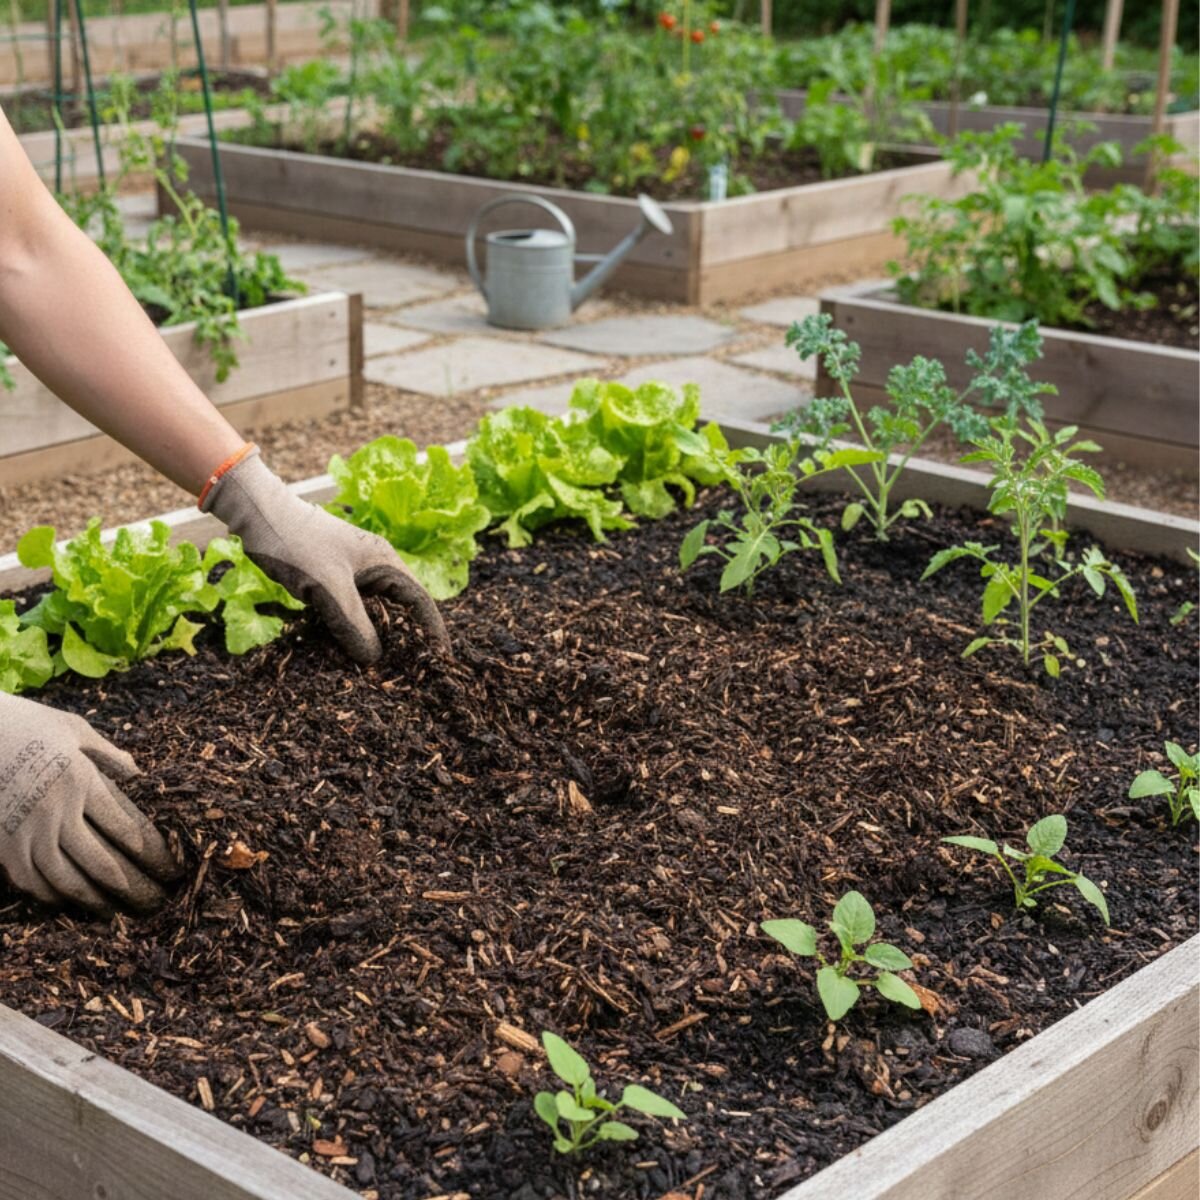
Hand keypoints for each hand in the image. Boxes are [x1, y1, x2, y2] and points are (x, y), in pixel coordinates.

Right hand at [0, 693, 181, 913]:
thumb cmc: (30, 726)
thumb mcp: (76, 730)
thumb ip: (110, 756)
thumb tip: (141, 777)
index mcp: (80, 780)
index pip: (126, 827)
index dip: (152, 854)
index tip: (172, 869)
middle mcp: (54, 811)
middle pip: (101, 862)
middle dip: (133, 886)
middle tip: (156, 902)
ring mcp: (24, 831)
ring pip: (66, 879)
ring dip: (95, 900)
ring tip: (117, 911)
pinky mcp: (2, 844)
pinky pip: (31, 881)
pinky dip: (53, 896)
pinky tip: (71, 901)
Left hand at [202, 449, 449, 662]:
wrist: (258, 515)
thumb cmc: (297, 544)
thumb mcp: (328, 587)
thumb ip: (354, 624)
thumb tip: (375, 660)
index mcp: (386, 564)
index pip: (420, 602)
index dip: (433, 631)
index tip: (441, 660)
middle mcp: (376, 569)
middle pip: (401, 610)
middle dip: (406, 641)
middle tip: (409, 674)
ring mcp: (354, 575)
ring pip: (375, 613)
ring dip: (377, 638)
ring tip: (381, 671)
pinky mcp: (333, 582)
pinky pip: (352, 612)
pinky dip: (353, 631)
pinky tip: (348, 652)